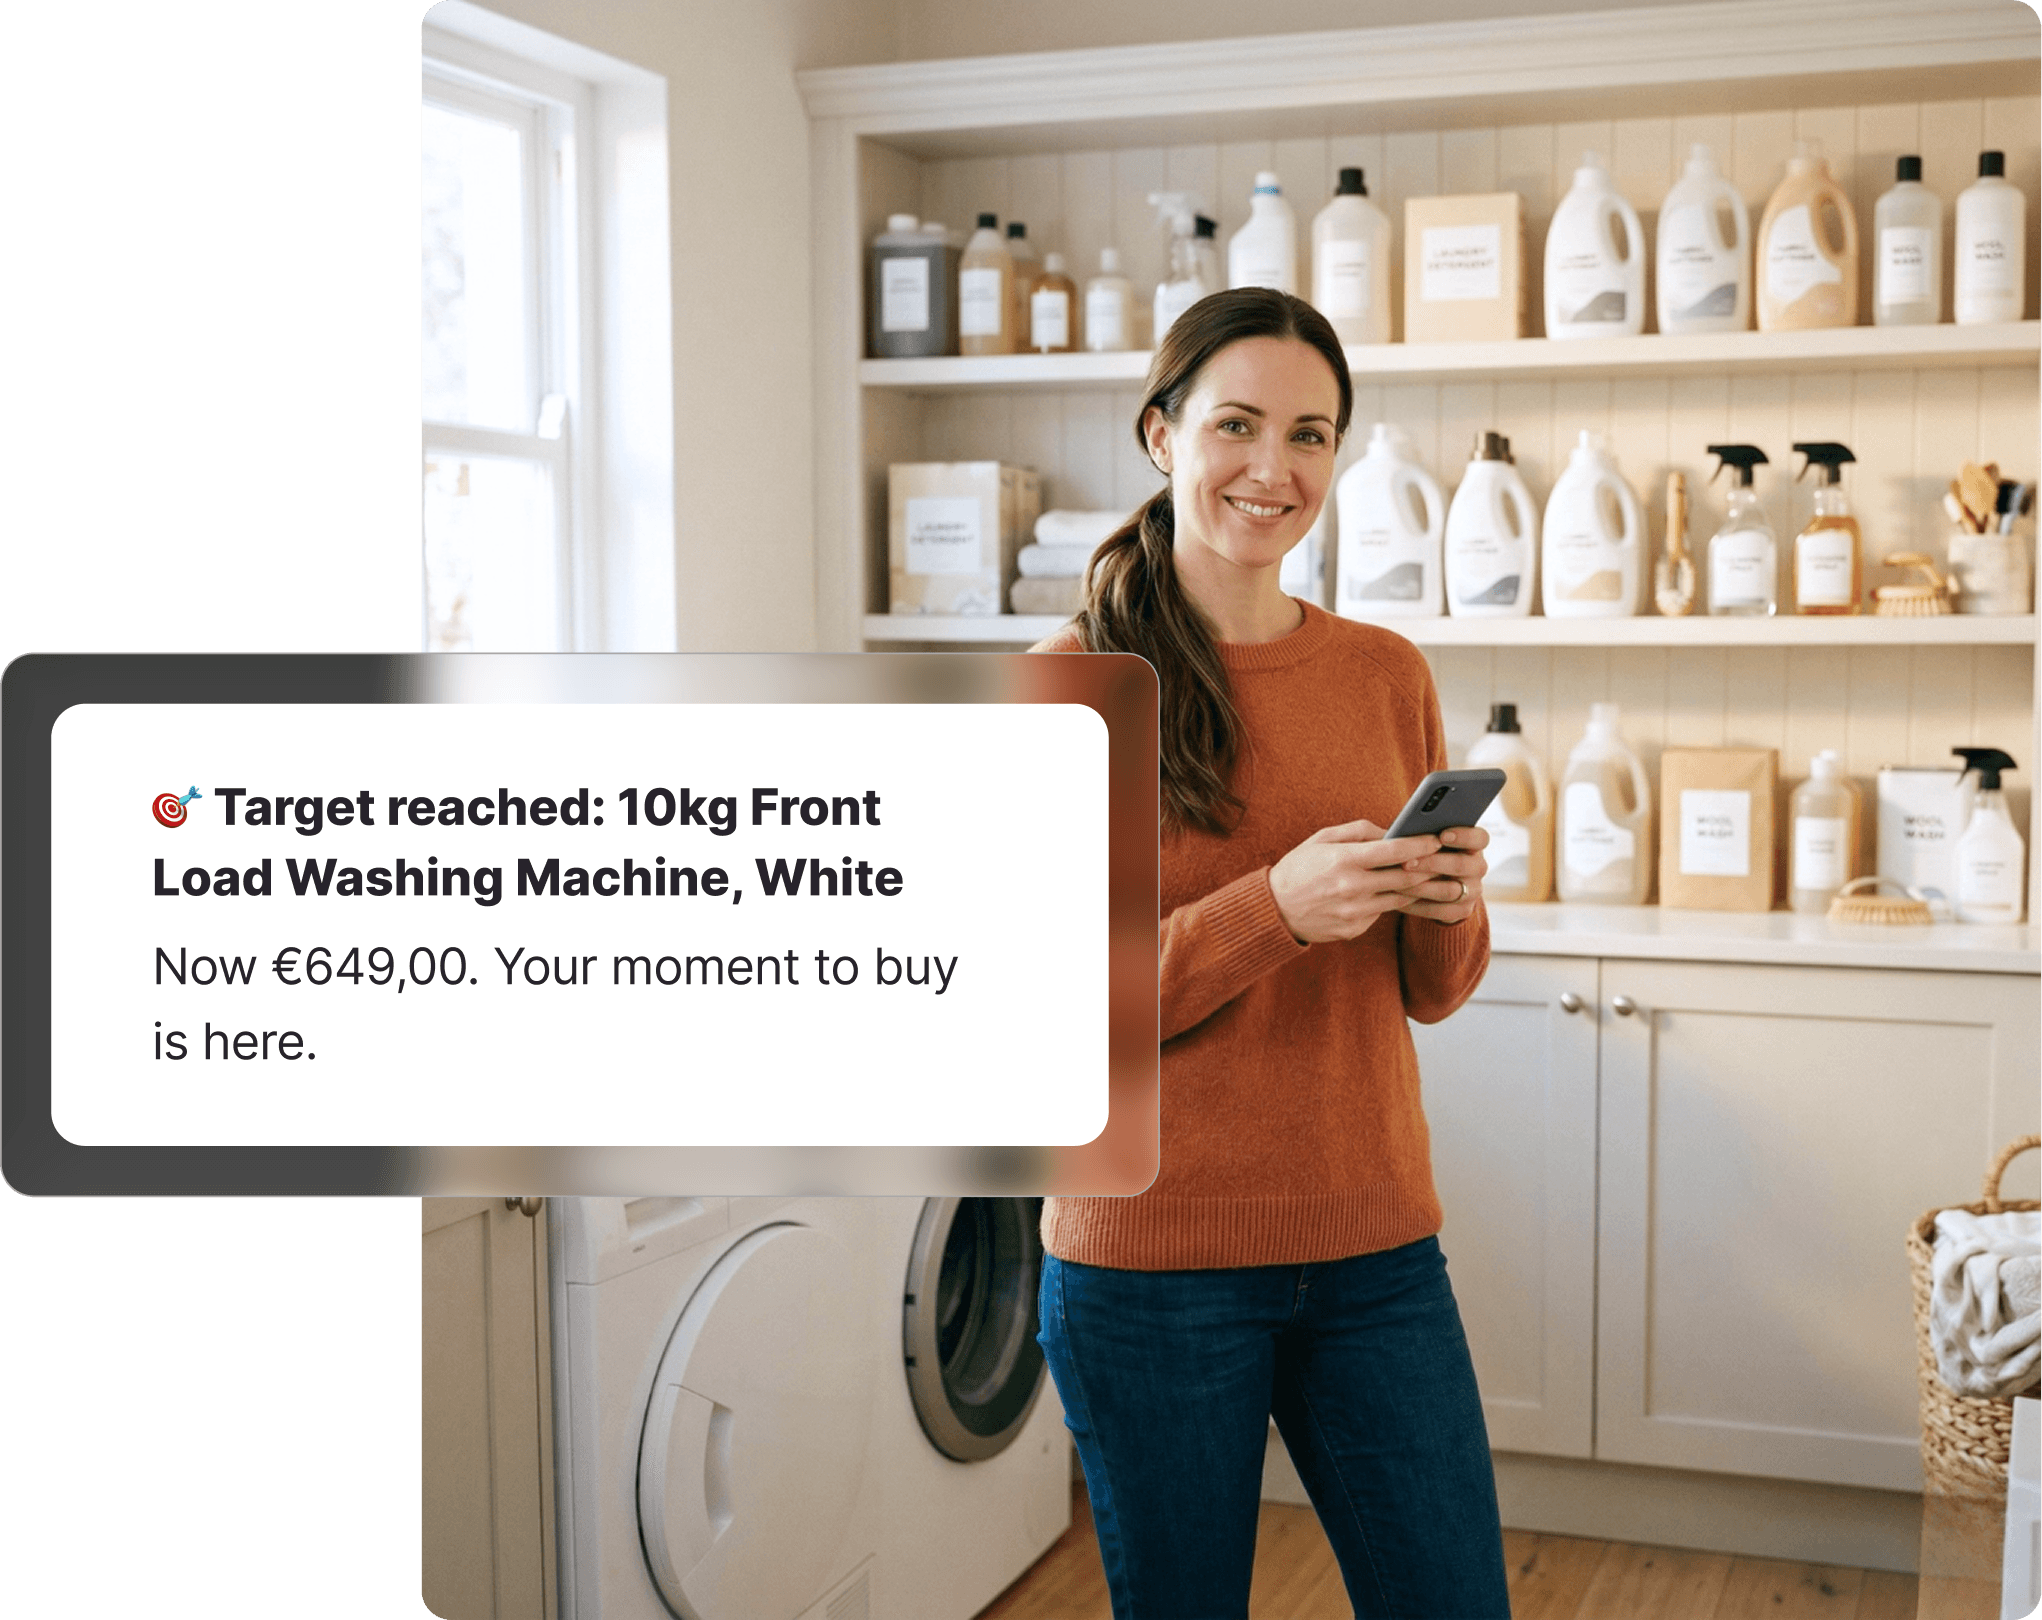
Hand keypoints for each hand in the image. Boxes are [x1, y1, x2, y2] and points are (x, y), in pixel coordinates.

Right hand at [1268, 819, 1451, 944]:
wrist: (1274, 909)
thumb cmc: (1299, 868)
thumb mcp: (1322, 838)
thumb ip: (1359, 831)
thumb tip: (1392, 831)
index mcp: (1344, 860)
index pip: (1394, 851)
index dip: (1420, 844)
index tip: (1436, 839)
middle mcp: (1351, 888)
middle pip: (1405, 878)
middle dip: (1429, 869)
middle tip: (1446, 862)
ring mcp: (1354, 912)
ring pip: (1400, 899)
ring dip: (1418, 889)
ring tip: (1435, 880)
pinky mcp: (1354, 929)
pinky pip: (1381, 913)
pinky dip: (1390, 902)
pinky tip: (1397, 894)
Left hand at [1396, 823, 1488, 924]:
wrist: (1431, 883)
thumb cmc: (1425, 852)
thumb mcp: (1427, 840)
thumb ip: (1424, 833)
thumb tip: (1404, 828)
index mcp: (1473, 845)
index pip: (1480, 838)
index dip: (1464, 836)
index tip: (1442, 836)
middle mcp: (1478, 867)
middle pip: (1462, 865)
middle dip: (1432, 863)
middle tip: (1406, 863)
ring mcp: (1473, 891)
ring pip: (1450, 891)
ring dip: (1421, 887)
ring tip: (1397, 883)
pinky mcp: (1463, 910)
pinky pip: (1442, 911)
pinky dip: (1418, 906)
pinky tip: (1398, 900)